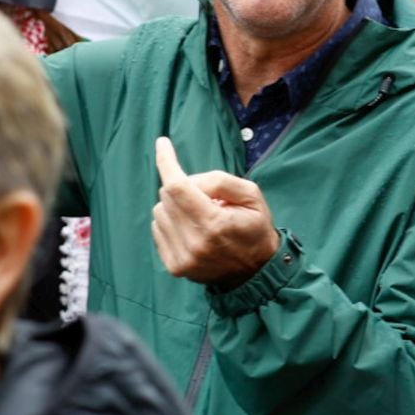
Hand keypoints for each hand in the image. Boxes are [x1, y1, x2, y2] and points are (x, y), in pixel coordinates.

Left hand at [152, 137, 279, 286]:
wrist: (256, 271)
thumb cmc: (255, 228)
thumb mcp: (251, 195)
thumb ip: (219, 181)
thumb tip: (188, 180)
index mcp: (214, 223)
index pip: (177, 186)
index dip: (167, 162)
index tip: (162, 143)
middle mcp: (194, 243)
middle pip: (167, 197)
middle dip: (182, 186)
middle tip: (206, 196)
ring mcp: (182, 258)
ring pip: (159, 212)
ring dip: (175, 206)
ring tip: (200, 215)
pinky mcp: (174, 267)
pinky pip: (158, 230)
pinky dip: (170, 222)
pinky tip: (191, 228)